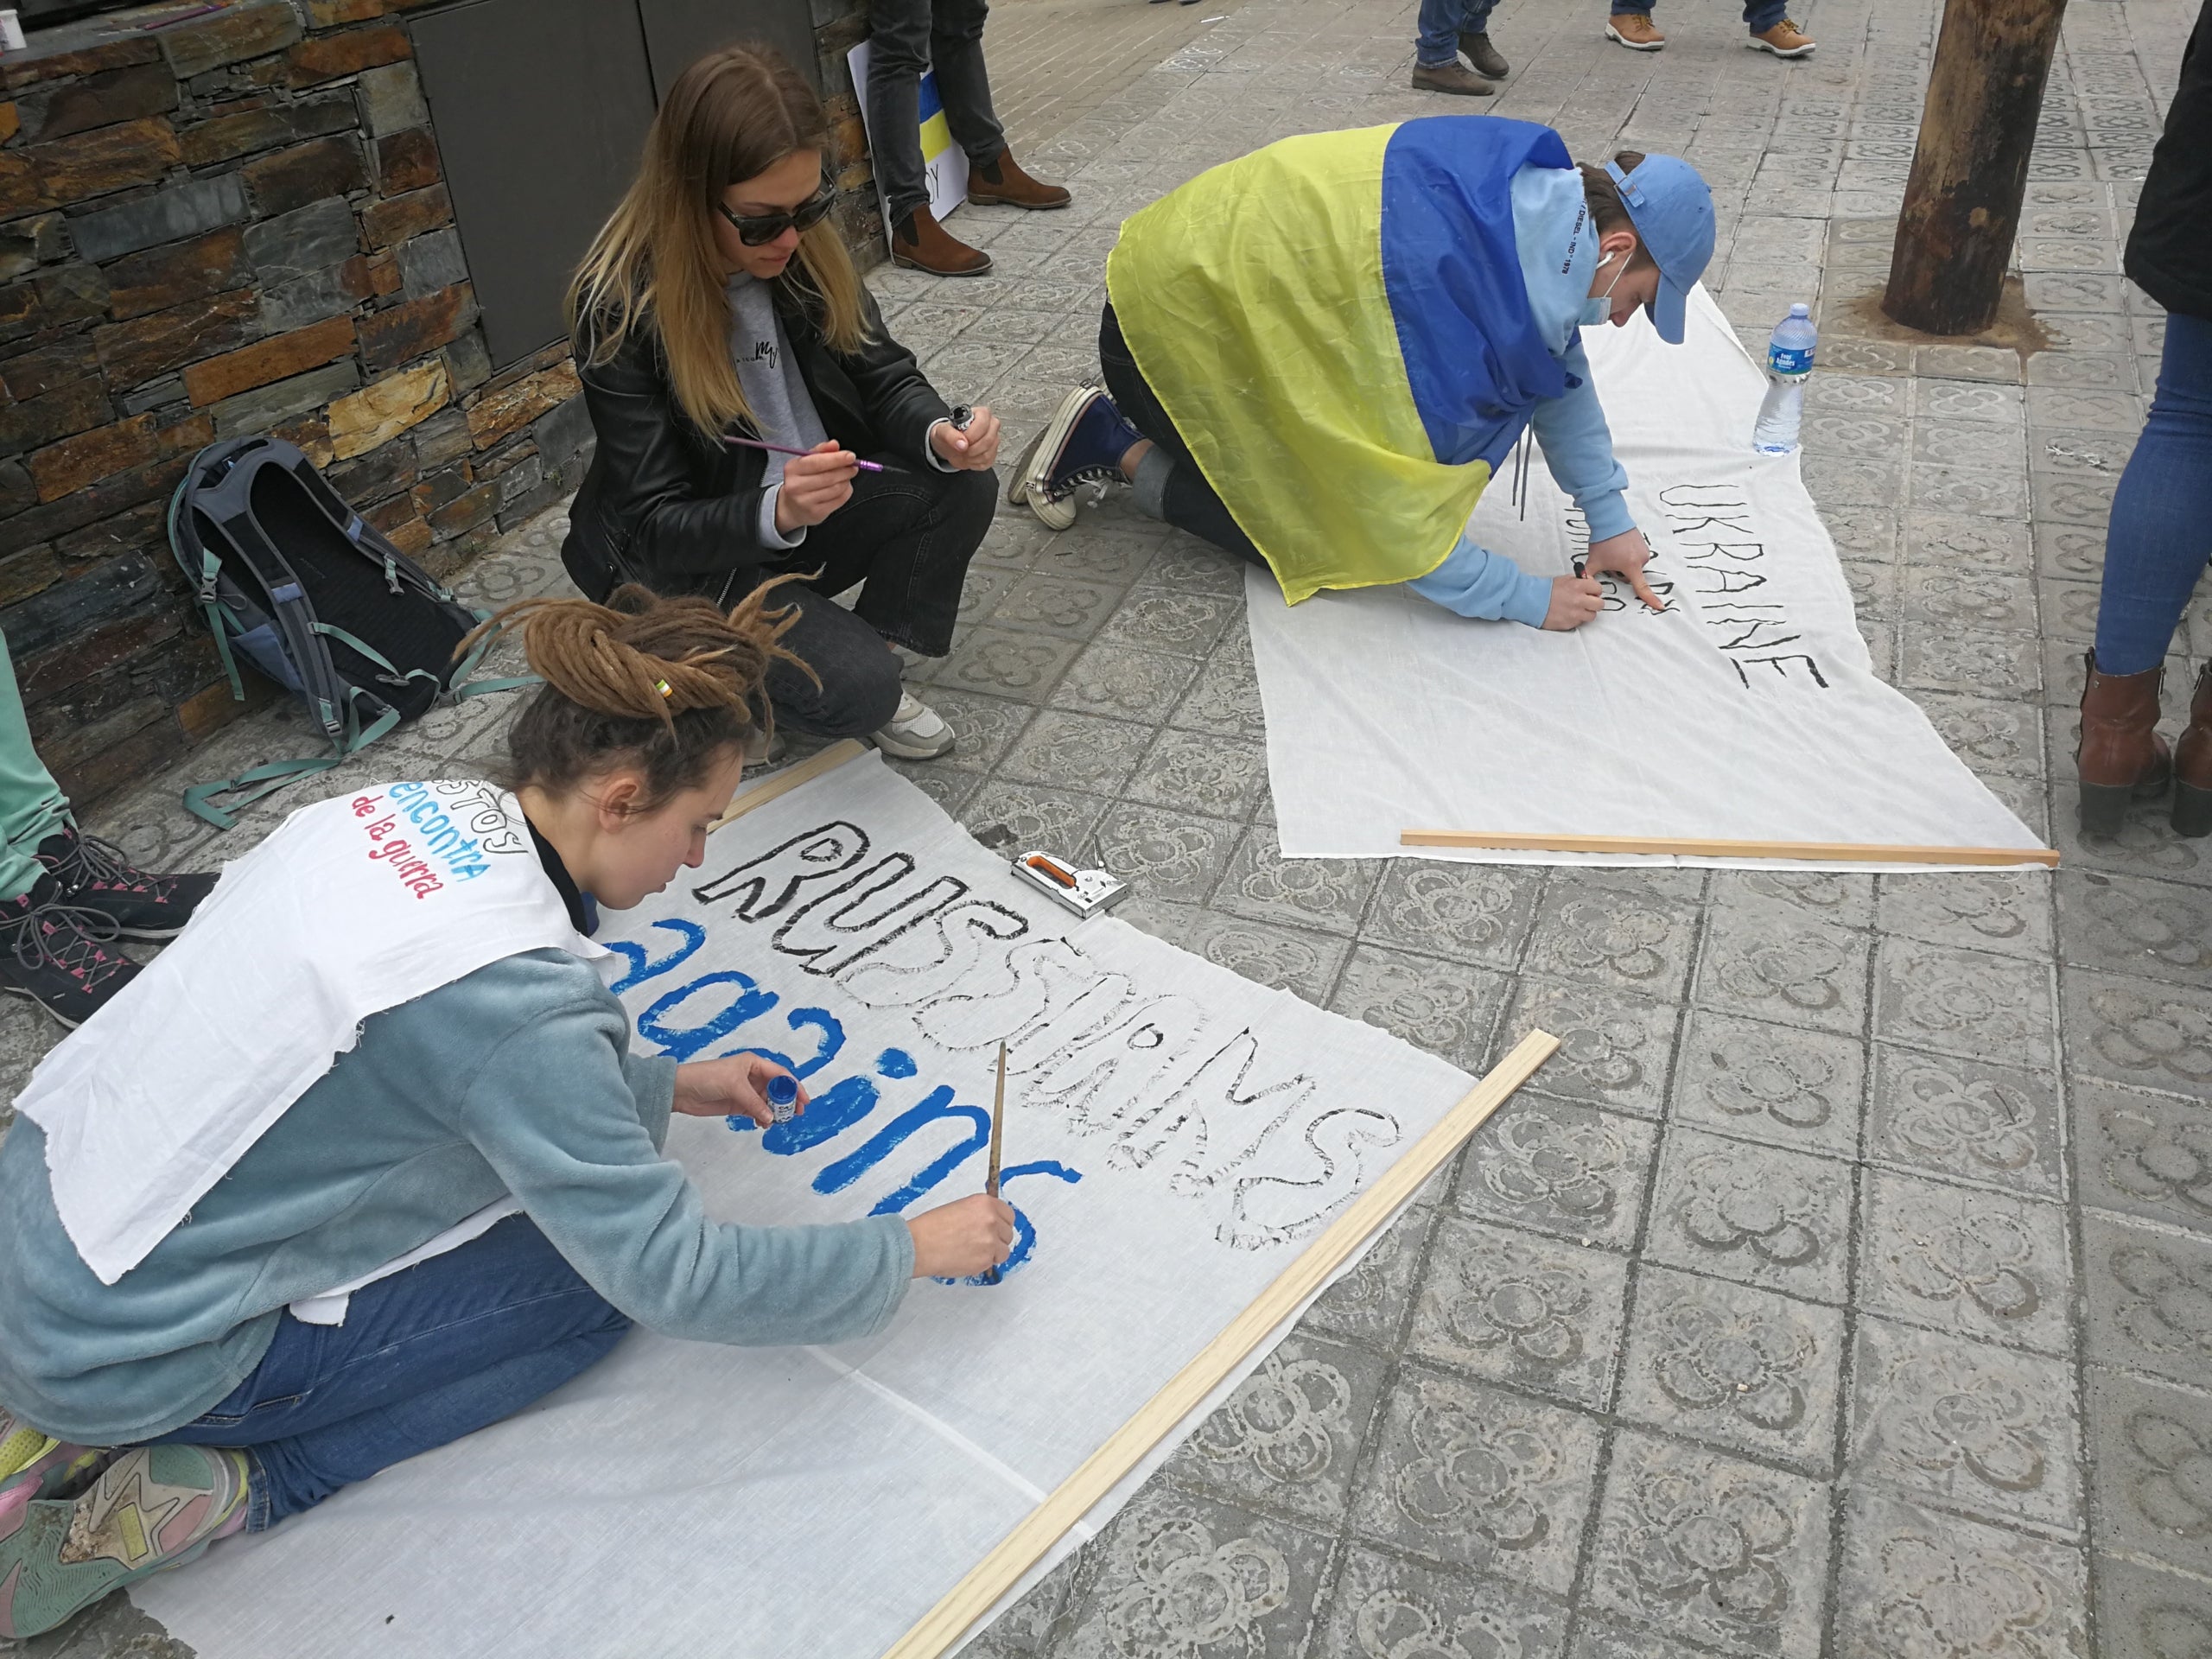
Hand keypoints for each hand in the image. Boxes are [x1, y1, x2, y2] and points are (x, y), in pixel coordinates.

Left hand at [671, 1054, 806, 1126]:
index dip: (794, 1086)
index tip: (804, 1099)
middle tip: (796, 1114)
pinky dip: (762, 1118)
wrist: (682, 1090)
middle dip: (787, 1101)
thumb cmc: (707, 1077)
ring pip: (768, 1102)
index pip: (780, 1074)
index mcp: (754, 1064)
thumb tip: (771, 1118)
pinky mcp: (738, 1105)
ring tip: (778, 1122)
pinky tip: (763, 1124)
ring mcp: (746, 1091)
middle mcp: (752, 1076)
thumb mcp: (734, 1086)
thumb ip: (754, 1102)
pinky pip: (757, 1111)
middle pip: (777, 1089)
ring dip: (774, 1112)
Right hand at [773, 441, 857, 532]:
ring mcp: (805, 502)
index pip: (817, 462)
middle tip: (853, 466)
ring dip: (846, 481)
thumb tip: (834, 444)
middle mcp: (796, 486)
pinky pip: (839, 500)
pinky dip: (846, 491)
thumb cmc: (802, 480)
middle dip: (845, 470)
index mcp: (792, 469)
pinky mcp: (817, 513)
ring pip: (836, 489)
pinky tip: (844, 487)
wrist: (791, 507)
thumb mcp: (806, 461)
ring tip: (846, 476)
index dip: (836, 459)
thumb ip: (821, 451)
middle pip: (828, 477)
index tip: (850, 456)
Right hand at [908, 1194, 1015, 1277]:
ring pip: (1004, 1250)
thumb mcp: (959, 1208)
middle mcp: (991, 1220)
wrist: (920, 1245)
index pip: (1008, 1214)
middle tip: (981, 1242)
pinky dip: (984, 1263)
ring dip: (993, 1253)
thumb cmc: (932, 1227)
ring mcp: (990, 1241)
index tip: (997, 1228)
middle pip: (1008, 1233)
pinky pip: (993, 1263)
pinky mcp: (985, 1259)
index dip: (1002, 1223)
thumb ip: (980, 1214)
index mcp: (984, 1203)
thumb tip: (991, 1224)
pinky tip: (968, 1258)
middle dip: (998, 1239)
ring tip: (974, 1252)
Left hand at [930, 408, 1000, 471]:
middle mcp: (991, 425)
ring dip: (970, 457)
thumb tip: (962, 444)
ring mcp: (994, 440)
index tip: (961, 441)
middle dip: (970, 449)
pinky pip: (986, 462)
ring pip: (987, 453)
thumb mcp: (942, 430)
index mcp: (982, 413)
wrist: (950, 443)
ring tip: (961, 453)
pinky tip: (967, 457)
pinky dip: (973, 463)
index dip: (971, 435)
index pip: (983, 423)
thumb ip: (950, 435)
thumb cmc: (949, 433)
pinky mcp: (993, 454)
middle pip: (988, 440)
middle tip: (959, 448)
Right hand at [1544, 574, 1603, 630]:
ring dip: (1587, 612)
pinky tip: (1569, 614)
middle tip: (1588, 601)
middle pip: (1600, 604)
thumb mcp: (1565, 579)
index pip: (1598, 588)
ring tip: (1578, 609)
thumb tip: (1590, 584)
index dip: (1594, 590)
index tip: (1591, 592)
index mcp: (1578, 586)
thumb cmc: (1546, 590)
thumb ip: (1580, 581)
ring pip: (1592, 615)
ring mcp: (1575, 614)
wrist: (1531, 601)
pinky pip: (1580, 622)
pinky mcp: (1569, 624)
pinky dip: (1576, 619)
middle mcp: (1579, 600)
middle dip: (1594, 602)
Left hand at [1585, 528, 1664, 610]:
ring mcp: (1644, 551)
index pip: (1641, 587)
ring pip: (1633, 566)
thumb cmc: (1602, 540)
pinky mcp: (1644, 544)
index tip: (1660, 607)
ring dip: (1624, 563)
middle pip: (1631, 575)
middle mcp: (1641, 559)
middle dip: (1621, 572)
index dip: (1650, 598)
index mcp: (1630, 566)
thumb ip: (1588, 576)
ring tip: (1615, 552)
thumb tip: (1583, 586)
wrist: (1610, 519)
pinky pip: (1636, 556)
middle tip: (1610, 561)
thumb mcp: (1594, 561)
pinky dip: (1628, 555)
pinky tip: (1620, 547)